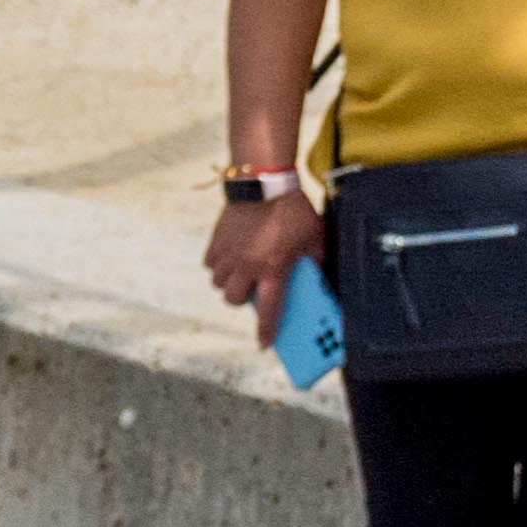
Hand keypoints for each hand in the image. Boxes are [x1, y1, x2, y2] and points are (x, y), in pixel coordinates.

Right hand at [202, 183, 321, 326]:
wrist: (263, 182)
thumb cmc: (292, 209)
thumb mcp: (314, 236)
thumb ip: (314, 258)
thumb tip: (315, 272)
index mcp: (274, 268)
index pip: (270, 308)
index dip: (267, 330)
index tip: (264, 344)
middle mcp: (247, 266)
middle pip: (234, 300)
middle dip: (243, 300)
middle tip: (254, 289)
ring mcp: (228, 254)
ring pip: (219, 284)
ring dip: (230, 283)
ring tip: (240, 273)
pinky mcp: (216, 240)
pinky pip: (211, 264)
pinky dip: (218, 265)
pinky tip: (229, 257)